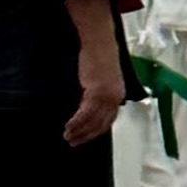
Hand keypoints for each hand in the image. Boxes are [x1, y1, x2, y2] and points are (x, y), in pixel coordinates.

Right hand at [62, 0, 124, 145]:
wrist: (99, 43)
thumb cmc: (99, 58)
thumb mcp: (101, 79)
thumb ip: (97, 94)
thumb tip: (86, 107)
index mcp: (118, 96)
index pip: (108, 120)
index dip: (96, 131)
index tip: (86, 138)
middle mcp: (115, 98)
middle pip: (101, 124)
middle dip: (87, 135)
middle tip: (74, 143)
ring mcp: (107, 96)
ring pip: (92, 120)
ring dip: (79, 131)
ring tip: (67, 136)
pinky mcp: (96, 91)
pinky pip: (85, 112)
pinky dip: (77, 121)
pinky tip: (69, 126)